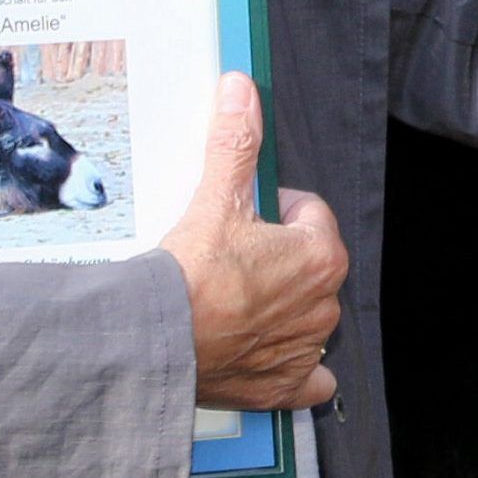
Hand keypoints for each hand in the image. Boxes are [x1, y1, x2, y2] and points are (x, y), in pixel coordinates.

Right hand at [157, 74, 347, 411]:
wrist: (153, 342)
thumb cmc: (190, 278)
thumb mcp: (217, 198)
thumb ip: (236, 142)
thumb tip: (242, 92)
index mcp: (321, 256)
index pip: (309, 214)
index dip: (274, 212)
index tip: (245, 219)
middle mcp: (324, 305)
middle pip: (306, 265)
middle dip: (276, 259)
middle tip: (232, 262)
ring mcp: (305, 348)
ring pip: (305, 316)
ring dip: (279, 309)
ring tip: (234, 303)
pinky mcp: (284, 385)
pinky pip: (308, 378)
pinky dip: (291, 367)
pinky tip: (264, 354)